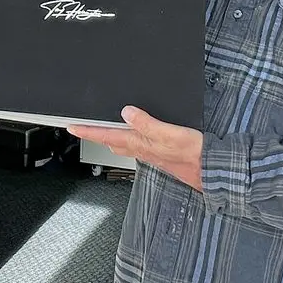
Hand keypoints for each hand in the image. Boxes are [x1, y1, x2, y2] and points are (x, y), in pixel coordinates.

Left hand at [69, 107, 202, 191]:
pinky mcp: (159, 153)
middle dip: (95, 134)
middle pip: (111, 141)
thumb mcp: (170, 133)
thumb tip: (126, 112)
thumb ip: (147, 123)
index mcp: (140, 143)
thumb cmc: (193, 154)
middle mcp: (142, 150)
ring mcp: (150, 153)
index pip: (107, 136)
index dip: (88, 131)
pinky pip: (136, 144)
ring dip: (109, 135)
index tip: (71, 127)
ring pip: (122, 144)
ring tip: (100, 127)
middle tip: (82, 127)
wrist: (210, 170)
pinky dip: (127, 137)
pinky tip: (132, 132)